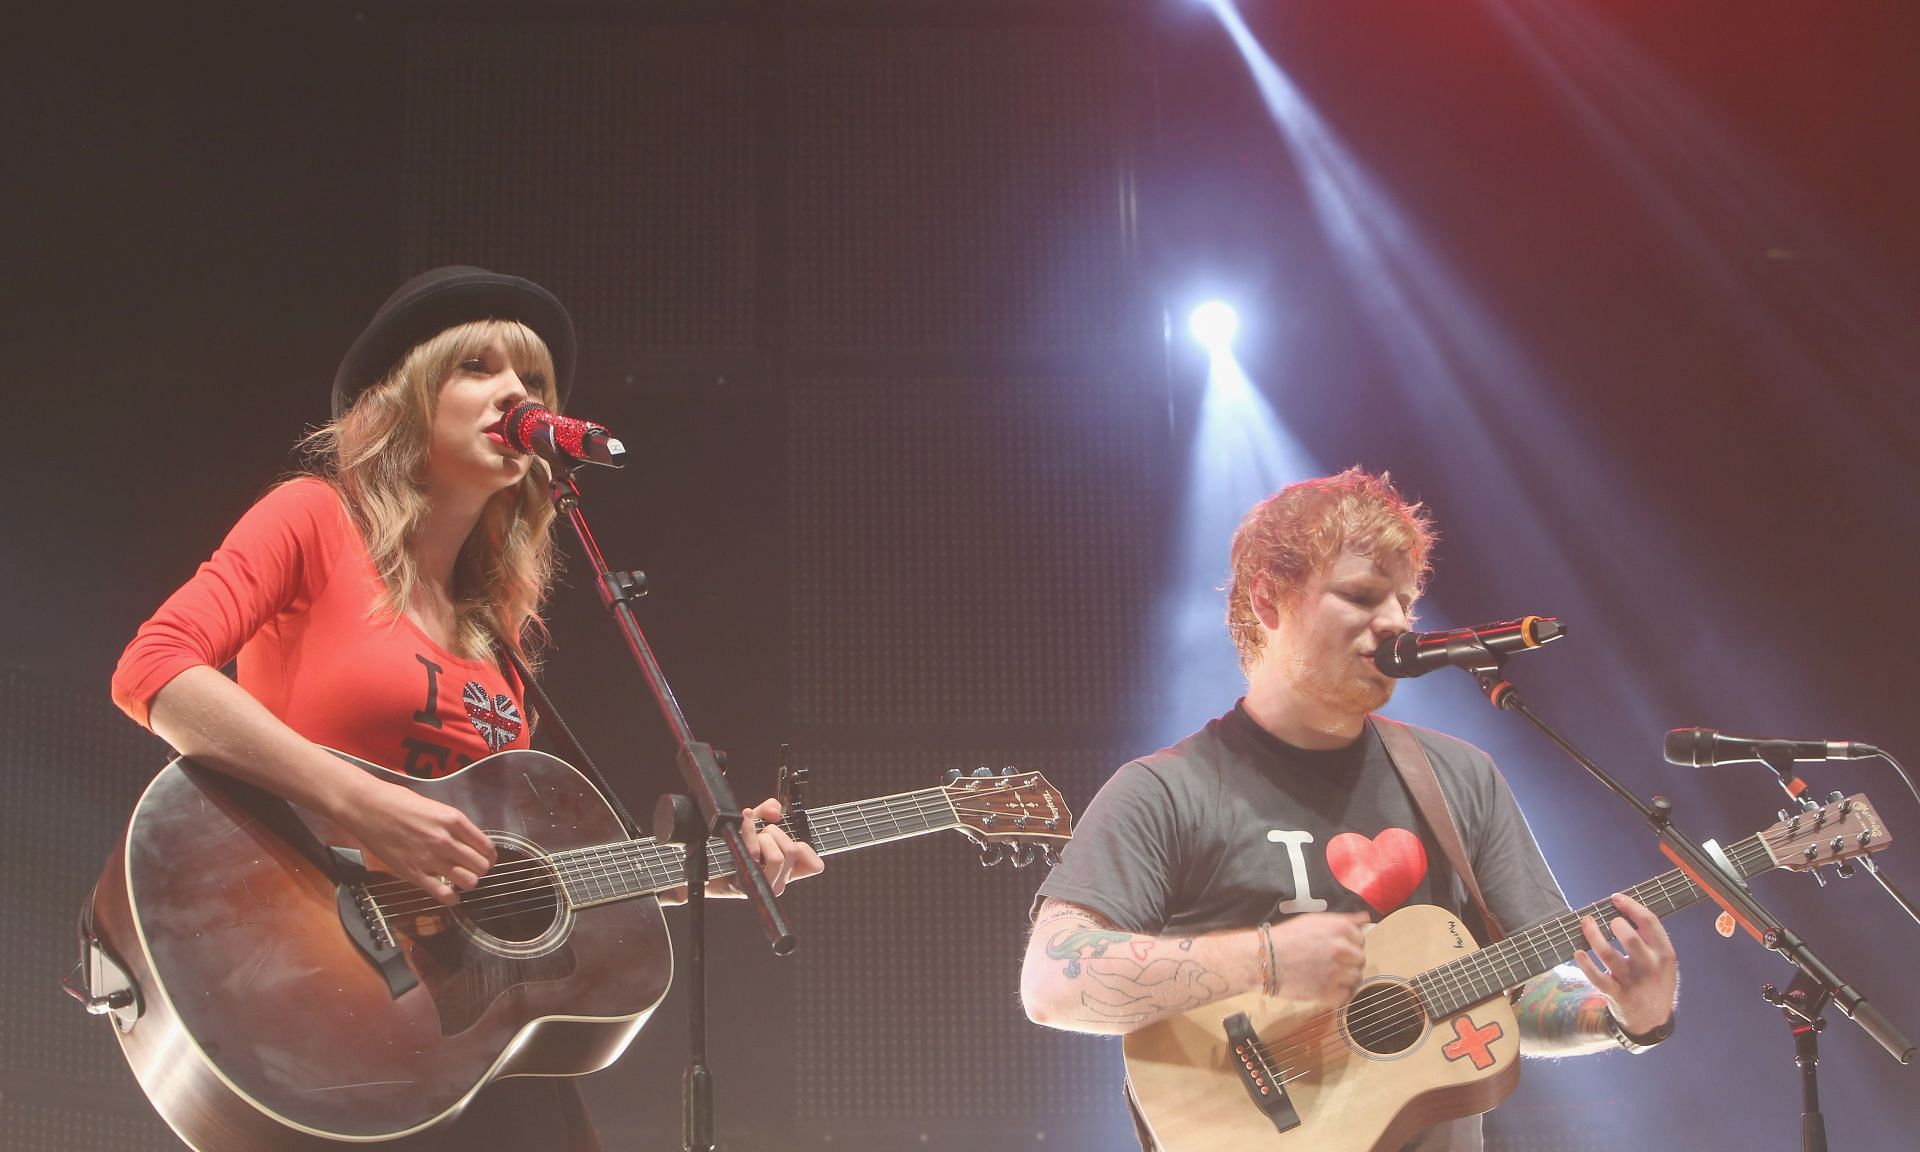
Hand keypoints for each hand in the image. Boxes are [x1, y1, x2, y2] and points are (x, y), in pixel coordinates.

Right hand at [344, 779, 497, 906]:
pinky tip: (451, 896)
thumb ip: (452, 825)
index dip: (490, 856)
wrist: (367, 807)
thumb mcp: (435, 807)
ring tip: (461, 880)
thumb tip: (467, 841)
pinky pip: (443, 893)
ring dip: (468, 883)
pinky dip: (451, 899)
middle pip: (481, 866)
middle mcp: (446, 840)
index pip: (486, 846)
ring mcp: (430, 858)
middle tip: (473, 869)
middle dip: (480, 870)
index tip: (487, 859)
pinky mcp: (413, 873)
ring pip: (468, 881)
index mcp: (454, 820)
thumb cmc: (397, 802)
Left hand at [704, 798, 824, 898]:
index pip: (815, 866)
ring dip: (763, 837)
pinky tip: (743, 827)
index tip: (791, 840)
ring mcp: (764, 885)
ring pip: (778, 856)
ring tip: (751, 837)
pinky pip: (756, 855)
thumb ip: (768, 810)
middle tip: (761, 833)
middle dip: (776, 833)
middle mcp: (779, 881)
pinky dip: (750, 834)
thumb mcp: (755, 823)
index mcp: (787, 870)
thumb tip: (775, 811)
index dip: (806, 848)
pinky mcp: (748, 882)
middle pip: (793, 851)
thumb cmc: (734, 846)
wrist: (707, 864)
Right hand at [1267, 911, 1370, 1005]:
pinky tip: (1329, 988)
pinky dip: (1340, 993)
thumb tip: (1366, 918)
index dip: (1351, 944)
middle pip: (1360, 958)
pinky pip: (1346, 995)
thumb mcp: (1314, 920)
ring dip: (1347, 977)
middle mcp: (1341, 948)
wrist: (1266, 959)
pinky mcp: (1329, 991)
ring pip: (1356, 977)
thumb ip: (1343, 920)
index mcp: (1339, 929)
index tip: (1341, 948)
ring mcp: (1337, 971)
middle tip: (1335, 963)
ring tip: (1331, 976)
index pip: (1361, 938)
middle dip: (1350, 961)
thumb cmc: (1286, 937)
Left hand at [1574, 892, 1677, 1034]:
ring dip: (1593, 936)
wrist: (1652, 1020)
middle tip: (1608, 921)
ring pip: (1608, 954)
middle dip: (1616, 924)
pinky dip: (1584, 964)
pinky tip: (1578, 952)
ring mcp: (1632, 982)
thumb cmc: (1655, 981)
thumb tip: (1622, 910)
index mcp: (1664, 954)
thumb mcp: (1663, 961)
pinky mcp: (1615, 994)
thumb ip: (1650, 938)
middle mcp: (1649, 967)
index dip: (1631, 906)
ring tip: (1586, 922)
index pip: (1650, 922)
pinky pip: (1596, 977)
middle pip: (1631, 938)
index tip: (1616, 898)